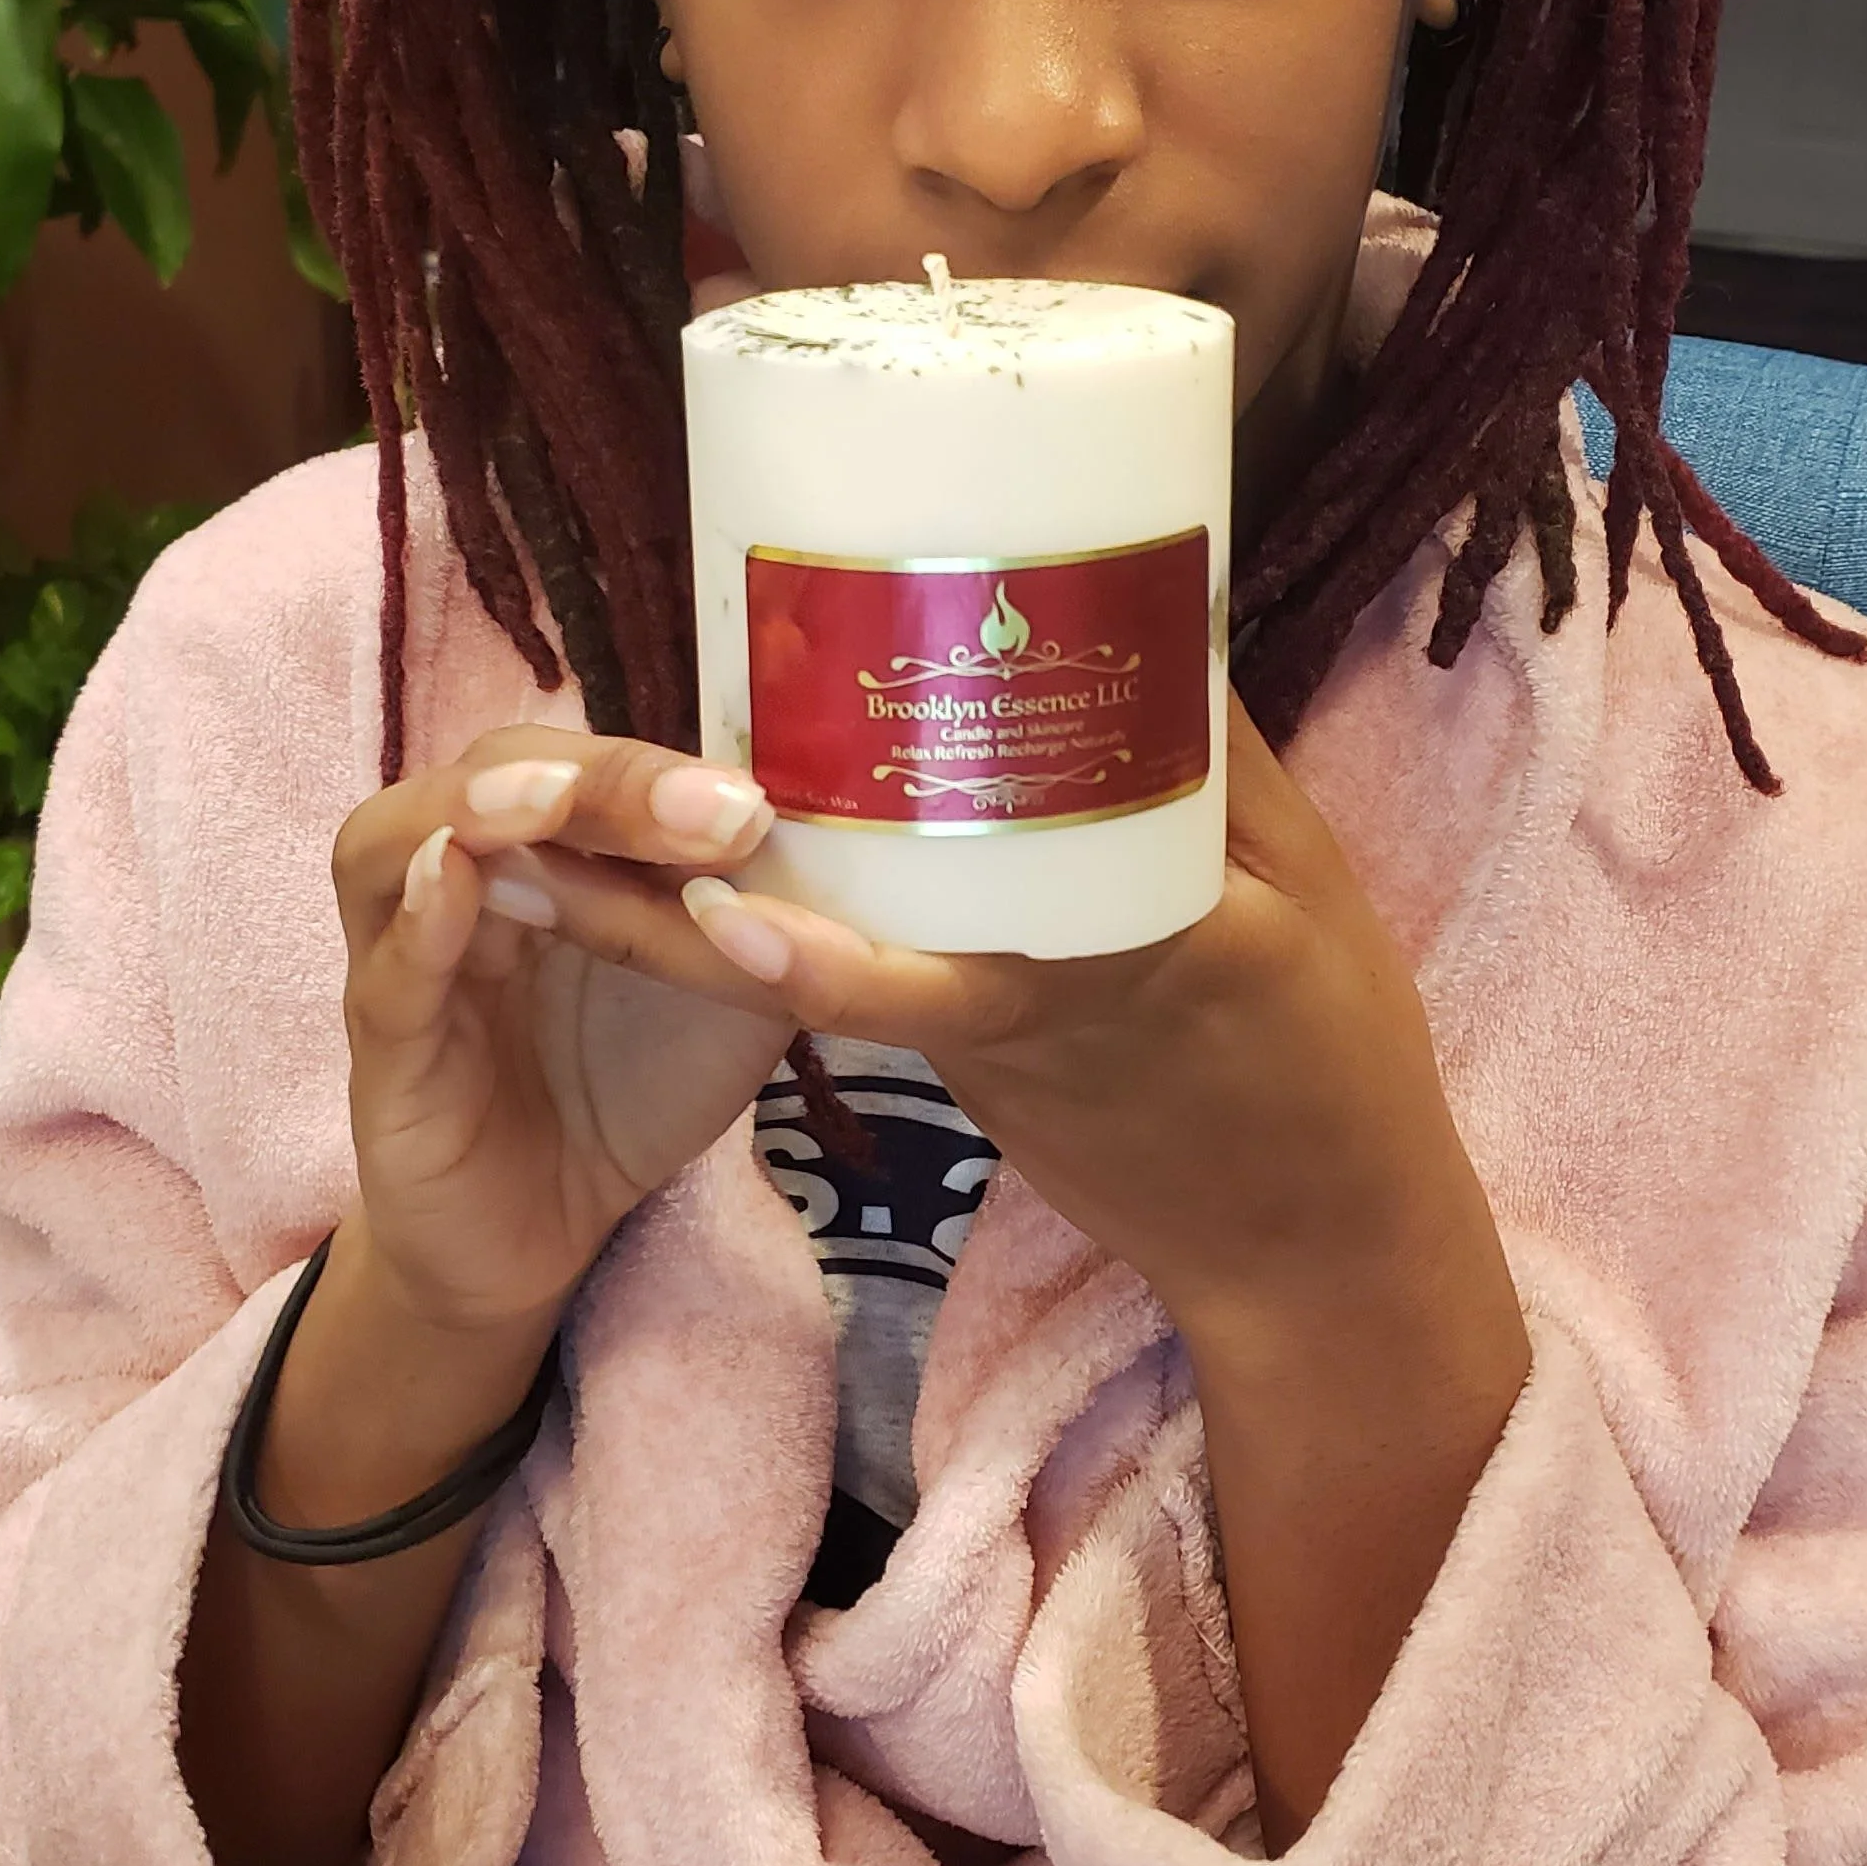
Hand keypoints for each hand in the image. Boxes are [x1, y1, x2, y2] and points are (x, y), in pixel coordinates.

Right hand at [332, 726, 789, 1338]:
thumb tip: (832, 850)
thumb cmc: (626, 1090)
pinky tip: (454, 881)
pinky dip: (416, 921)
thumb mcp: (726, 1001)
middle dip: (601, 780)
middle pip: (502, 775)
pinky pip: (386, 973)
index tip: (757, 804)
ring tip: (550, 802)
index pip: (590, 764)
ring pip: (403, 841)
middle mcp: (463, 877)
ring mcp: (408, 957)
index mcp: (550, 850)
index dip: (664, 770)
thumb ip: (766, 926)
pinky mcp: (381, 1053)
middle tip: (704, 807)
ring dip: (482, 810)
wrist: (542, 1234)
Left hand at [462, 692, 1529, 1842]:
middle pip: (813, 958)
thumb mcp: (1310, 891)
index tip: (711, 840)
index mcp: (1109, 968)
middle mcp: (1012, 1014)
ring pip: (804, 981)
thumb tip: (1135, 609)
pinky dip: (762, 943)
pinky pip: (854, 991)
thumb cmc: (1336, 1061)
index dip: (810, 918)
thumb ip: (1212, 765)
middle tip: (531, 830)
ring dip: (669, 925)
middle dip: (666, 901)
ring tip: (530, 864)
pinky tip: (670, 883)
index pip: (937, 946)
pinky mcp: (972, 1071)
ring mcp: (979, 1052)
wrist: (1319, 1256)